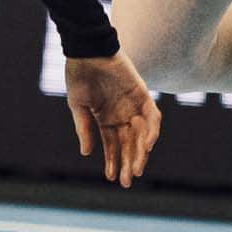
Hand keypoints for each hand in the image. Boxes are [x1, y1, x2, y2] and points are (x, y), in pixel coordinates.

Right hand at [64, 52, 162, 186]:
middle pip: (129, 144)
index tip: (110, 178)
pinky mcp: (143, 94)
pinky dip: (151, 131)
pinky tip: (147, 146)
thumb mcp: (78, 106)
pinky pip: (152, 116)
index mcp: (106, 119)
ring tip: (136, 169)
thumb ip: (84, 128)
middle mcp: (122, 115)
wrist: (88, 50)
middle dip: (128, 162)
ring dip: (140, 152)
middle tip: (127, 181)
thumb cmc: (79, 76)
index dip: (112, 161)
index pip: (112, 145)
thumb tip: (86, 153)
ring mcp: (133, 105)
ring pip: (142, 134)